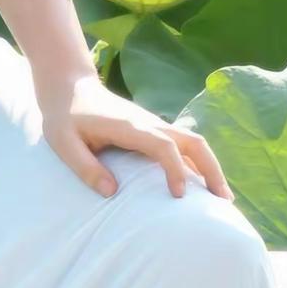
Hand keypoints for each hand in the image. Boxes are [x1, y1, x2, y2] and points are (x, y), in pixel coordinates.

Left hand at [37, 70, 234, 202]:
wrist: (68, 84)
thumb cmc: (63, 115)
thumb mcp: (63, 142)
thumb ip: (85, 167)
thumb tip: (112, 193)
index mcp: (129, 126)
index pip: (164, 146)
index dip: (176, 170)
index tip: (180, 196)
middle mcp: (148, 122)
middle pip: (193, 141)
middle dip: (211, 170)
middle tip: (223, 202)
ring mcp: (152, 123)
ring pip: (193, 141)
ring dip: (210, 167)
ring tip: (221, 199)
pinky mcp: (151, 128)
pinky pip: (183, 144)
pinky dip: (198, 163)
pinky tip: (200, 185)